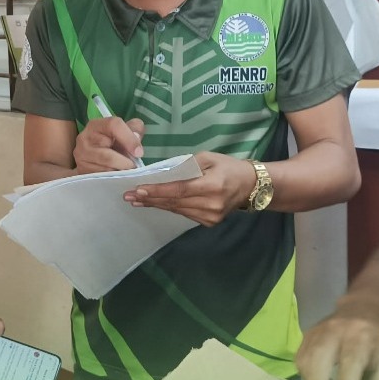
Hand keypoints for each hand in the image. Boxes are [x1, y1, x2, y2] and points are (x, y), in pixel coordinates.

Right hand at [74, 117, 144, 174]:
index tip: (139, 153)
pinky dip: (113, 179)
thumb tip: (136, 137)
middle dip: (125, 163)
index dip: (129, 139)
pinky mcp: (82, 170)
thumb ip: (135, 130)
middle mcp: (84, 139)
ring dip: (119, 172)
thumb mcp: (124, 132)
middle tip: (134, 166)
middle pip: (109, 155)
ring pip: (105, 169)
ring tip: (126, 171)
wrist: (93, 156)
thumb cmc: (112, 142)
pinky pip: (101, 177)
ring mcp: (81, 157)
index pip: (113, 125)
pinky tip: (117, 176)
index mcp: (96, 125)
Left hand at [122, 152, 254, 226]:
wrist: (250, 186)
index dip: (158, 191)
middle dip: (149, 199)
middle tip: (127, 196)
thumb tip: (163, 172)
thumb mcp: (208, 157)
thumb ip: (186, 165)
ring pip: (176, 210)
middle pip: (174, 202)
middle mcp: (211, 204)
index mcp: (212, 186)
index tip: (138, 190)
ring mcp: (210, 216)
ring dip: (155, 204)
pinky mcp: (209, 222)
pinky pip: (183, 213)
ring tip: (135, 200)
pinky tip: (153, 203)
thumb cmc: (227, 166)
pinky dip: (168, 207)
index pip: (179, 190)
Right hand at [296, 299, 378, 379]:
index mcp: (361, 336)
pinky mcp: (308, 333)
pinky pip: (300, 354)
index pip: (351, 360)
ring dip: (308, 379)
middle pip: (321, 353)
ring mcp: (319, 329)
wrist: (365, 308)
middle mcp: (337, 330)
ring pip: (307, 354)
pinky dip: (303, 372)